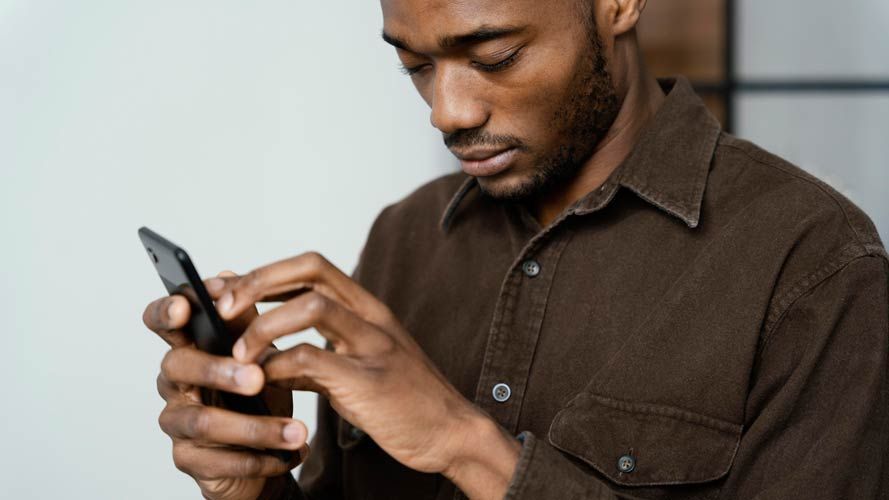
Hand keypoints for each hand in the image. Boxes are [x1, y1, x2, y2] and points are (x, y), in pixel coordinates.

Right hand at [143, 272, 308, 499]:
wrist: (267, 452)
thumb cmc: (259, 395)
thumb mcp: (261, 353)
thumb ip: (245, 321)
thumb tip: (229, 276)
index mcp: (190, 347)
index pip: (164, 321)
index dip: (167, 311)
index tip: (187, 305)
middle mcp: (175, 382)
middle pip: (180, 367)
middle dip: (220, 370)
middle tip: (258, 378)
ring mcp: (177, 422)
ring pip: (204, 421)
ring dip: (255, 427)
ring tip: (296, 431)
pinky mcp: (188, 460)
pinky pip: (218, 462)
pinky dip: (257, 459)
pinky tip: (287, 456)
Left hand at [210, 252, 505, 476]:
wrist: (451, 433)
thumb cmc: (405, 401)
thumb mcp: (356, 368)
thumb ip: (316, 355)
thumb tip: (266, 355)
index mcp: (367, 309)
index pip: (312, 266)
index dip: (267, 272)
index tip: (231, 290)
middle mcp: (371, 316)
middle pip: (310, 270)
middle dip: (259, 282)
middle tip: (223, 306)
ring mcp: (373, 345)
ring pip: (311, 306)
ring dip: (264, 325)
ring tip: (237, 353)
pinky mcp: (369, 380)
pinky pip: (313, 358)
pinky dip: (278, 365)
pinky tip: (263, 381)